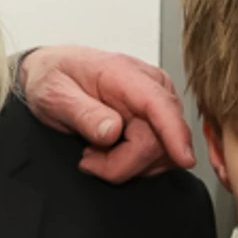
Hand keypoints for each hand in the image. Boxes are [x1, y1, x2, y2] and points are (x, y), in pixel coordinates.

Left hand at [18, 47, 196, 181]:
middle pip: (158, 141)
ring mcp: (157, 105)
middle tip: (87, 159)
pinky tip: (108, 152)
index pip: (160, 104)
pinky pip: (157, 155)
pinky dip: (132, 163)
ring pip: (161, 154)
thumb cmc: (54, 77)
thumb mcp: (54, 94)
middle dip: (122, 164)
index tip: (185, 158)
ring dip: (126, 165)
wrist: (53, 71)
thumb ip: (83, 113)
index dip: (174, 133)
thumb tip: (112, 131)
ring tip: (94, 151)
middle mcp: (151, 87)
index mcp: (125, 74)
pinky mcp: (157, 121)